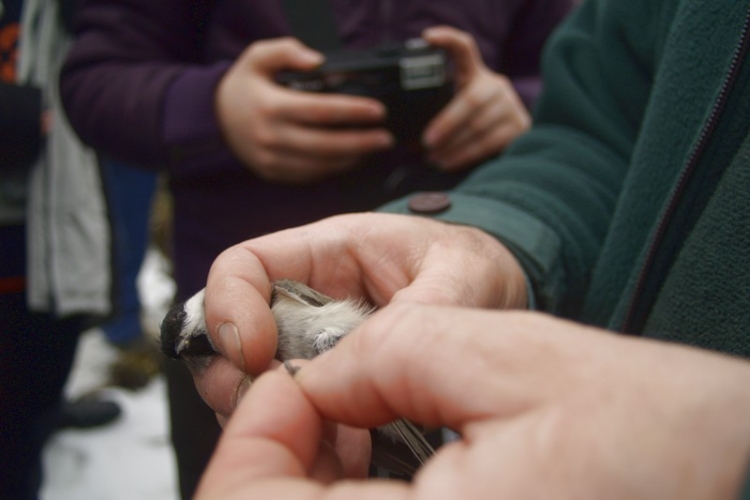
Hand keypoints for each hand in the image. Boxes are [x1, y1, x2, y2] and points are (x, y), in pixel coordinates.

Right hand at [195, 212, 526, 416]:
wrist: (490, 299)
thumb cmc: (469, 269)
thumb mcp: (464, 274)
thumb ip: (429, 305)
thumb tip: (381, 354)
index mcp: (327, 253)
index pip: (243, 267)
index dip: (229, 306)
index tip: (253, 352)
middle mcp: (307, 301)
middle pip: (231, 335)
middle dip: (240, 375)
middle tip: (280, 404)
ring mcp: (313, 347)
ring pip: (255, 382)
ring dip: (274, 411)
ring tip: (318, 430)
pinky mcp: (331, 389)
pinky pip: (298, 417)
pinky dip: (309, 439)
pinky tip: (344, 452)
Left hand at [196, 305, 749, 499]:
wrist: (715, 463)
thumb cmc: (642, 425)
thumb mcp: (502, 353)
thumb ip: (379, 352)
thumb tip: (310, 375)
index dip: (249, 435)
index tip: (279, 380)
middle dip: (270, 453)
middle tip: (303, 394)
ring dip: (301, 475)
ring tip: (337, 417)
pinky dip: (342, 493)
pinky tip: (368, 456)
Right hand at [215, 38, 393, 182]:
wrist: (214, 119)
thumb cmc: (243, 86)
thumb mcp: (257, 56)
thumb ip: (287, 51)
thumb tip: (318, 60)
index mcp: (271, 106)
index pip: (321, 111)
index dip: (354, 112)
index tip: (378, 111)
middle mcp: (272, 137)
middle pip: (327, 145)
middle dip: (362, 143)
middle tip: (386, 138)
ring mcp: (272, 160)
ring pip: (322, 165)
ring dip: (352, 158)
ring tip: (374, 147)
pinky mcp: (274, 174)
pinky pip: (311, 176)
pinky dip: (335, 169)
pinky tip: (351, 158)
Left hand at [421, 26, 530, 170]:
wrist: (512, 138)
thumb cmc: (471, 125)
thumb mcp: (456, 110)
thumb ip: (438, 114)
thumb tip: (409, 140)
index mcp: (475, 74)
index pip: (464, 48)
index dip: (448, 39)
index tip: (428, 36)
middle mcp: (496, 85)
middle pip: (471, 101)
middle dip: (446, 124)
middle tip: (427, 142)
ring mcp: (510, 105)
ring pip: (479, 126)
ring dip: (452, 146)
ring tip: (434, 158)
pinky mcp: (518, 127)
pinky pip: (489, 143)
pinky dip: (465, 155)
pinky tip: (448, 162)